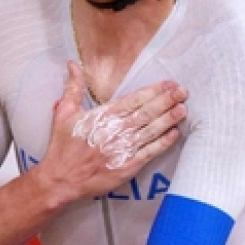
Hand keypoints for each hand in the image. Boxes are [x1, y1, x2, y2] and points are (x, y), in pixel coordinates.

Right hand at [40, 62, 186, 201]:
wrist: (61, 180)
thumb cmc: (62, 148)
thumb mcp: (64, 113)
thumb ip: (73, 88)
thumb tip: (73, 65)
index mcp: (103, 116)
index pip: (134, 100)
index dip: (153, 91)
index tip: (168, 83)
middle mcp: (115, 131)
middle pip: (146, 112)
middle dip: (166, 100)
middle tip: (183, 91)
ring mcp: (123, 149)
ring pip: (151, 130)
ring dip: (169, 119)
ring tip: (183, 108)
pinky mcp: (128, 166)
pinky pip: (150, 152)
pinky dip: (163, 142)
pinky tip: (174, 133)